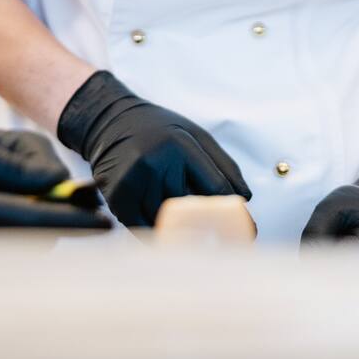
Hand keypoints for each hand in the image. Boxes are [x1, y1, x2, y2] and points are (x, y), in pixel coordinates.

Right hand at [0, 126, 110, 230]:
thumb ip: (16, 164)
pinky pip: (4, 240)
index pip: (35, 218)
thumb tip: (58, 184)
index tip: (105, 222)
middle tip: (44, 176)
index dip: (74, 220)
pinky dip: (16, 218)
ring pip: (23, 236)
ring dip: (33, 209)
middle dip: (51, 202)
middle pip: (36, 230)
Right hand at [57, 70, 250, 226]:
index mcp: (181, 146)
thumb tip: (244, 199)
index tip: (248, 231)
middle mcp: (157, 163)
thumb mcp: (196, 135)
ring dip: (181, 231)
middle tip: (221, 238)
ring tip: (188, 228)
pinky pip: (144, 228)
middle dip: (209, 224)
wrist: (110, 121)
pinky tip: (164, 229)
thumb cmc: (158, 129)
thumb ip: (223, 165)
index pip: (217, 190)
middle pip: (193, 211)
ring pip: (168, 223)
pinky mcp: (118, 197)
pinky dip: (157, 234)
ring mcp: (135, 181)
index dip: (235, 213)